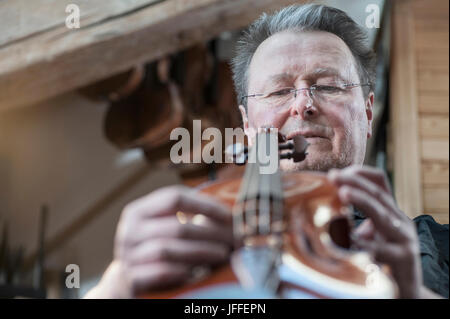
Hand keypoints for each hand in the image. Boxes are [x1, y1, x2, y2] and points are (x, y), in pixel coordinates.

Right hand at [85, 185, 232, 297]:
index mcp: (138, 211)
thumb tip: (228, 214)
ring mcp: (128, 256)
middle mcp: (129, 231)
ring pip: (169, 249)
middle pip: (176, 226)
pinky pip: (160, 272)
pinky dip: (182, 271)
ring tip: (223, 254)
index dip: (204, 204)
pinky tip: (199, 272)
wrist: (125, 281)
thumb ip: (184, 216)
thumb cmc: (154, 247)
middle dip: (210, 233)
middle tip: (234, 240)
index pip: (174, 197)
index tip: (228, 215)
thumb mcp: (161, 227)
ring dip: (202, 252)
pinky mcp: (130, 279)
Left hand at [328, 165, 422, 297]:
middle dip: (355, 183)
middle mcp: (401, 223)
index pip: (380, 183)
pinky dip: (365, 242)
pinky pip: (383, 250)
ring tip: (343, 193)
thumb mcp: (373, 237)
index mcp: (392, 214)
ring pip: (384, 216)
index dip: (360, 174)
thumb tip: (328, 210)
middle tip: (333, 177)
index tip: (336, 173)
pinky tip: (350, 237)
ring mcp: (405, 241)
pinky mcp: (404, 260)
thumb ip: (357, 223)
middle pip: (379, 195)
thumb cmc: (386, 263)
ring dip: (362, 201)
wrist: (408, 293)